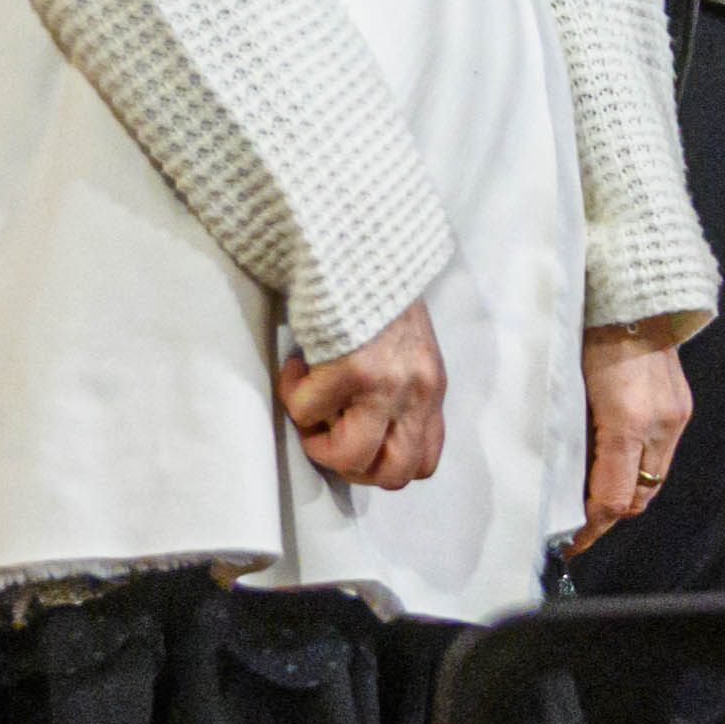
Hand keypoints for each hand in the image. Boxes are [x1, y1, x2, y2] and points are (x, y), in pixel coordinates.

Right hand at [278, 300, 448, 494]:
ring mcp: (388, 384)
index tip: (355, 439)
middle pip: (393, 475)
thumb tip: (369, 433)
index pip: (423, 463)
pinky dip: (293, 396)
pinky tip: (297, 367)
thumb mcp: (409, 350)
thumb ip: (401, 391)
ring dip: (318, 442)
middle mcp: (418, 392)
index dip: (381, 466)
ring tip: (309, 406)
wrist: (367, 248)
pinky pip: (307, 413)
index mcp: (431, 389)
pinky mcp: (352, 370)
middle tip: (327, 434)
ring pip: (350, 457)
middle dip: (350, 467)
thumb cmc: (379, 298)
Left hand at [577, 325, 690, 548]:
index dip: (589, 528)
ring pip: (653, 480)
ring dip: (626, 492)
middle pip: (639, 497)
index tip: (570, 544)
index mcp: (625, 422)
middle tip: (578, 524)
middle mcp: (659, 425)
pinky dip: (640, 467)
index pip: (611, 497)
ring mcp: (676, 416)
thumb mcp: (568, 393)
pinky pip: (662, 455)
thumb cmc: (585, 339)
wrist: (632, 298)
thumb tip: (564, 483)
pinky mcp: (683, 407)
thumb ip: (572, 440)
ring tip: (595, 493)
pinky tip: (617, 459)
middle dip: (609, 516)